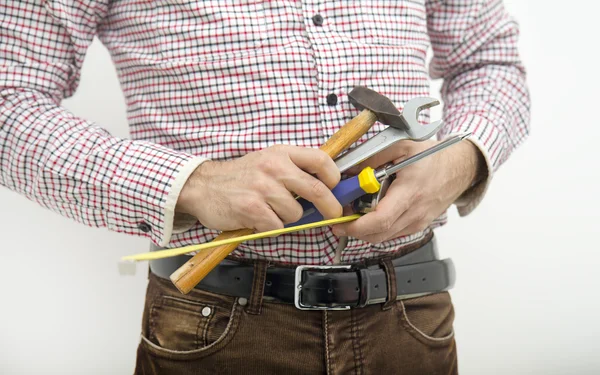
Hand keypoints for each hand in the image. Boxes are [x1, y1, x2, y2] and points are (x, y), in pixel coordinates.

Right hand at [176, 145, 341, 231]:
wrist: (204, 186)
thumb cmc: (242, 177)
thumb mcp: (269, 161)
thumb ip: (295, 169)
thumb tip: (327, 188)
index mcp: (282, 153)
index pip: (321, 160)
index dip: (334, 177)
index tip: (336, 189)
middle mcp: (274, 167)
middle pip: (317, 190)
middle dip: (330, 207)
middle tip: (332, 214)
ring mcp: (263, 188)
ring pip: (296, 213)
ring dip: (288, 218)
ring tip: (271, 210)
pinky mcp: (252, 208)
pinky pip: (278, 226)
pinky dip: (271, 227)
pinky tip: (258, 218)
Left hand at [331, 138, 484, 243]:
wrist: (460, 167)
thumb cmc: (433, 156)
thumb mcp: (401, 146)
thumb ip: (372, 158)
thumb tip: (348, 170)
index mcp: (411, 192)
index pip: (381, 219)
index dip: (356, 226)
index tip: (340, 221)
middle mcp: (415, 212)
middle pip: (378, 234)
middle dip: (353, 230)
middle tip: (338, 219)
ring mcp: (417, 222)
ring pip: (383, 237)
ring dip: (363, 230)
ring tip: (350, 214)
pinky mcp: (417, 225)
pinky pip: (392, 233)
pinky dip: (376, 228)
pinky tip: (368, 214)